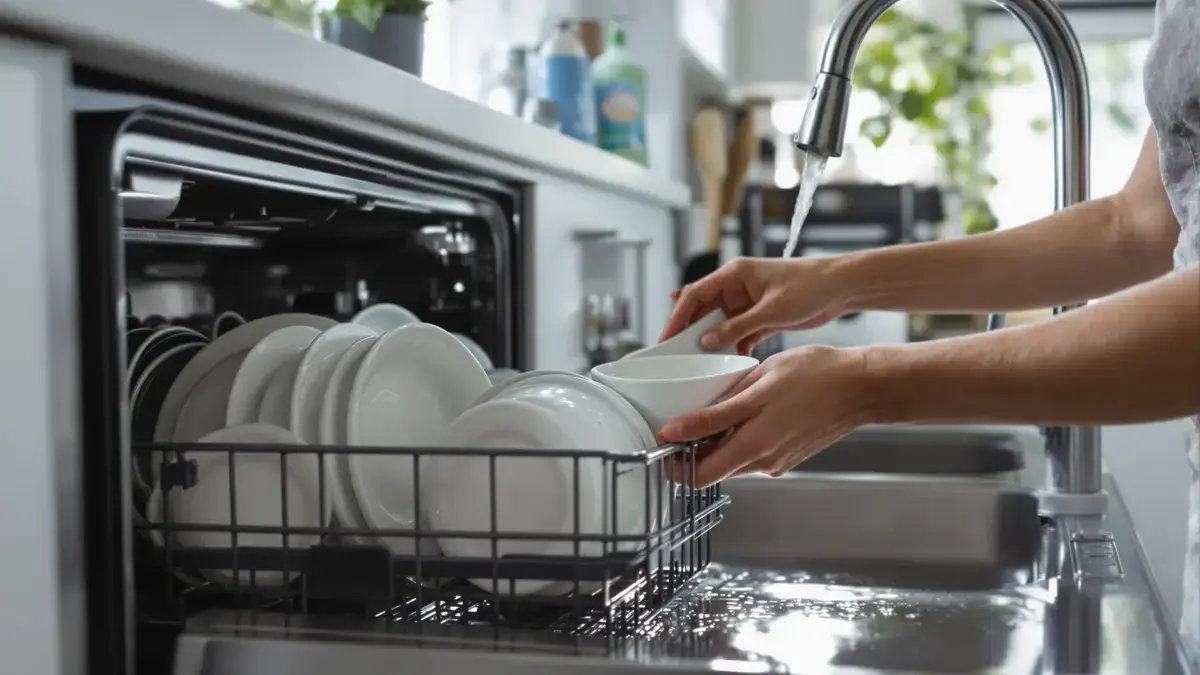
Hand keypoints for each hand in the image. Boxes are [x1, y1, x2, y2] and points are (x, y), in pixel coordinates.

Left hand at [658, 346, 876, 486]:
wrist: (863, 386)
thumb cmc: (816, 379)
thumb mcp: (756, 389)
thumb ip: (713, 415)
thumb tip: (674, 432)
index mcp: (753, 448)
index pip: (699, 478)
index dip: (674, 466)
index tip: (661, 446)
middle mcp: (765, 462)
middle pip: (714, 467)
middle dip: (693, 449)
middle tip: (683, 419)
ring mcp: (778, 460)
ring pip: (734, 457)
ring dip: (718, 439)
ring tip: (717, 406)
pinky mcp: (788, 452)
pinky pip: (753, 450)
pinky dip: (741, 435)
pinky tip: (745, 408)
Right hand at [662, 257, 851, 355]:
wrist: (841, 288)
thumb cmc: (810, 286)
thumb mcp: (771, 309)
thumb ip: (737, 326)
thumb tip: (707, 341)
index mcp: (735, 274)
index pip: (695, 294)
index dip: (677, 315)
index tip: (667, 337)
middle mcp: (737, 288)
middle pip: (704, 311)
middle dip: (690, 332)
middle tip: (676, 356)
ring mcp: (748, 304)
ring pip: (720, 325)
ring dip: (712, 343)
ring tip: (699, 364)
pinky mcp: (761, 318)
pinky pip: (738, 334)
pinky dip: (733, 348)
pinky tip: (728, 364)